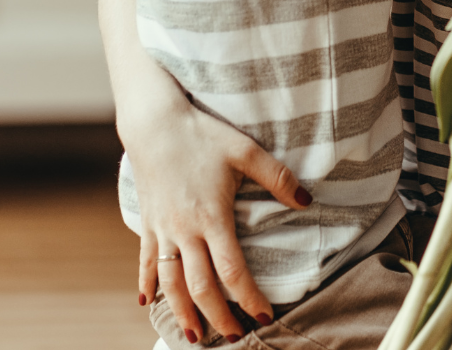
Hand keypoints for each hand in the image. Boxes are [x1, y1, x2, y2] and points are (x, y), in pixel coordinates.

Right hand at [124, 99, 311, 341]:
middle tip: (234, 337)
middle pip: (200, 286)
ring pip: (170, 282)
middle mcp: (185, 230)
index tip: (264, 316)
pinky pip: (145, 261)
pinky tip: (146, 302)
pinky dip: (146, 283)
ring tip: (194, 335)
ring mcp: (162, 229)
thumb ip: (277, 177)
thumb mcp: (245, 150)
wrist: (154, 123)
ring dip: (182, 311)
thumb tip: (306, 201)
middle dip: (218, 316)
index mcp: (212, 217)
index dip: (248, 297)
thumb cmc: (202, 134)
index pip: (232, 269)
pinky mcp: (148, 223)